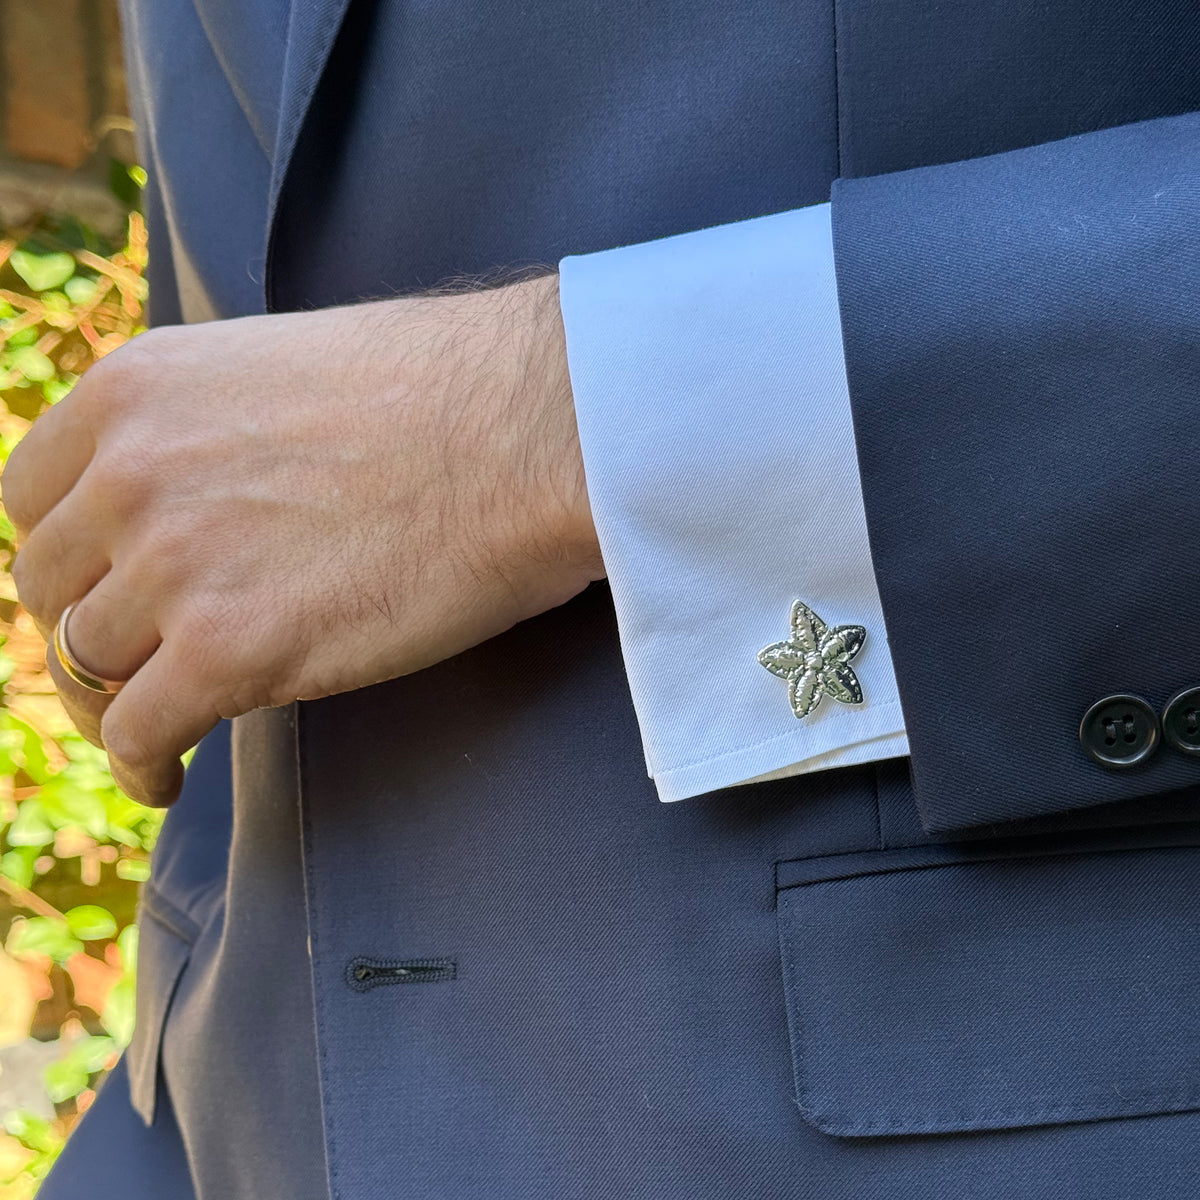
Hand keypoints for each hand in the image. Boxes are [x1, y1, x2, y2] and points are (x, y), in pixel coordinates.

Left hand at [1, 274, 602, 805]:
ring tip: (155, 728)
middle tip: (134, 665)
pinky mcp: (229, 649)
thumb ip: (212, 430)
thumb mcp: (286, 372)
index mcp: (138, 390)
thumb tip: (209, 496)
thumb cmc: (449, 397)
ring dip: (118, 702)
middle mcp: (131, 471)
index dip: (67, 554)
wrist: (532, 432)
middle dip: (90, 630)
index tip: (100, 589)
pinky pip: (138, 731)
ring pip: (91, 663)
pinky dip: (143, 765)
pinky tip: (166, 778)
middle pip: (52, 586)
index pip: (32, 494)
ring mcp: (174, 562)